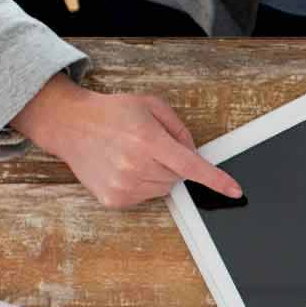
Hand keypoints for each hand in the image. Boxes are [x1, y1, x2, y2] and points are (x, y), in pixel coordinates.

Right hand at [11, 75, 241, 208]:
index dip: (216, 180)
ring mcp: (123, 185)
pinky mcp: (114, 199)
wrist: (70, 125)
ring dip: (157, 174)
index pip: (191, 166)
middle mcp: (135, 165)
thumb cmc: (111, 113)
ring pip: (164, 188)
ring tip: (132, 155)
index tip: (235, 191)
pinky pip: (146, 196)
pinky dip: (142, 184)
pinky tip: (123, 167)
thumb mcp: (151, 106)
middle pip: (178, 177)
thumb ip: (180, 129)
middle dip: (172, 163)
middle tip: (148, 146)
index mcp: (147, 140)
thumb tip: (195, 155)